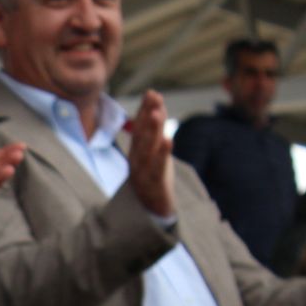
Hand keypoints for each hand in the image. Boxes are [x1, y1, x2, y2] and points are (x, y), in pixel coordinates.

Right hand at [127, 90, 173, 217]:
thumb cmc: (152, 178)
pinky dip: (162, 154)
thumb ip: (153, 128)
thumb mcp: (152, 152)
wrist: (149, 212)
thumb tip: (153, 99)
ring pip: (148, 149)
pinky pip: (158, 168)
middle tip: (153, 97)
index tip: (152, 93)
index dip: (145, 110)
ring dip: (152, 130)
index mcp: (137, 152)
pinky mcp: (154, 184)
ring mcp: (144, 172)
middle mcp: (137, 160)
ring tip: (158, 113)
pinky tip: (168, 140)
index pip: (140, 127)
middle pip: (142, 135)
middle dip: (147, 115)